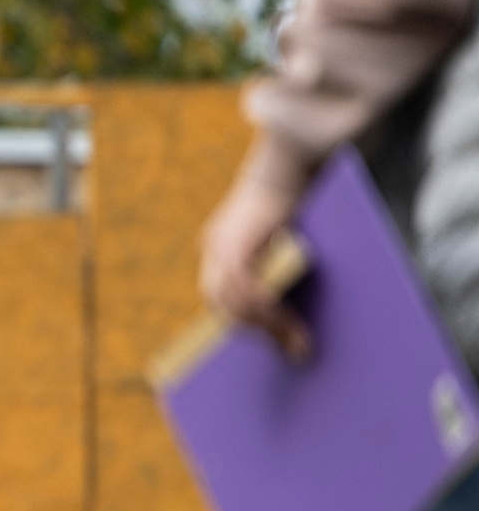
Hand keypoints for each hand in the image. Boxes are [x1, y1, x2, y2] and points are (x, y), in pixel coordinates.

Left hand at [200, 173, 311, 360]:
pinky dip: (265, 309)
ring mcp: (219, 245)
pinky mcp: (233, 244)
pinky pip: (243, 289)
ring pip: (230, 300)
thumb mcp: (282, 238)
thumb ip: (276, 266)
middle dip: (252, 329)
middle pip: (219, 303)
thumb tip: (294, 306)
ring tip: (294, 339)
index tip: (268, 340)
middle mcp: (213, 246)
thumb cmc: (296, 199)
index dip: (240, 321)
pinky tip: (287, 320)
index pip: (219, 296)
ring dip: (264, 324)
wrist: (291, 164)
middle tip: (287, 346)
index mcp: (220, 247)